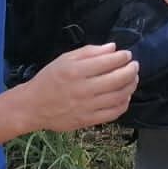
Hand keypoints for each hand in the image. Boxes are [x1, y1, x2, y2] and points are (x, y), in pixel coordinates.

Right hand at [20, 43, 137, 130]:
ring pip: (118, 97)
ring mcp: (86, 107)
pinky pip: (113, 113)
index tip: (127, 55)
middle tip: (135, 66)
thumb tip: (112, 48)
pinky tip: (125, 96)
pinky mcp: (88, 120)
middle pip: (117, 79)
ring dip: (130, 86)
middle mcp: (83, 89)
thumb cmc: (48, 79)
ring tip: (133, 79)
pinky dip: (123, 104)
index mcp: (75, 71)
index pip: (107, 62)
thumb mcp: (64, 59)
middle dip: (131, 70)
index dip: (122, 57)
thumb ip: (89, 52)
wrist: (32, 106)